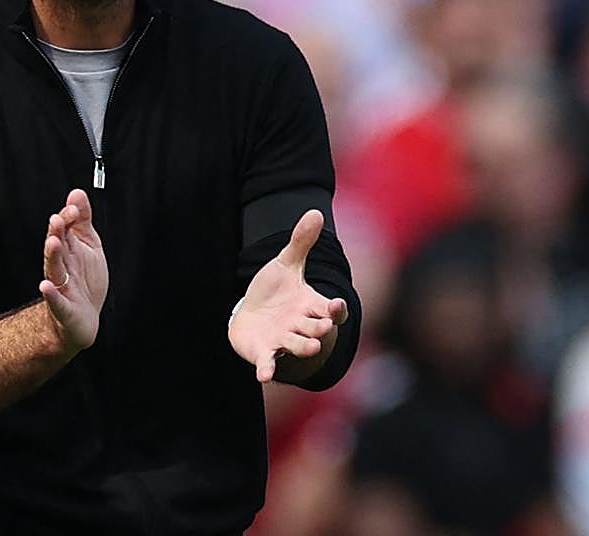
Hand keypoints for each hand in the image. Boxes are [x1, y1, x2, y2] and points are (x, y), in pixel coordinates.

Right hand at [40, 189, 107, 352]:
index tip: (74, 209)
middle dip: (57, 232)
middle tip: (58, 219)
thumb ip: (82, 220)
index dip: (69, 219)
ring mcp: (61, 287)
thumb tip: (77, 194)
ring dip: (53, 256)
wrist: (83, 319)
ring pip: (54, 269)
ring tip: (53, 242)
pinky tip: (45, 286)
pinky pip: (56, 301)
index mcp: (68, 250)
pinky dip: (50, 294)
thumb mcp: (88, 245)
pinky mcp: (64, 308)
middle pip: (56, 246)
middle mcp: (61, 266)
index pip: (64, 230)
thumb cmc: (84, 281)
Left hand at [229, 209, 348, 382]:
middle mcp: (301, 326)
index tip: (337, 305)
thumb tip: (316, 212)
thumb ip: (301, 242)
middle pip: (316, 330)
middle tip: (323, 327)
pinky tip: (264, 375)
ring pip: (297, 346)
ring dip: (303, 348)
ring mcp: (283, 341)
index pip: (330, 311)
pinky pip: (268, 363)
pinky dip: (267, 369)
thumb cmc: (274, 291)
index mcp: (311, 306)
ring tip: (309, 347)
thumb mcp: (287, 264)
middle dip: (320, 330)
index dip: (335, 310)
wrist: (251, 315)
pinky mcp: (265, 353)